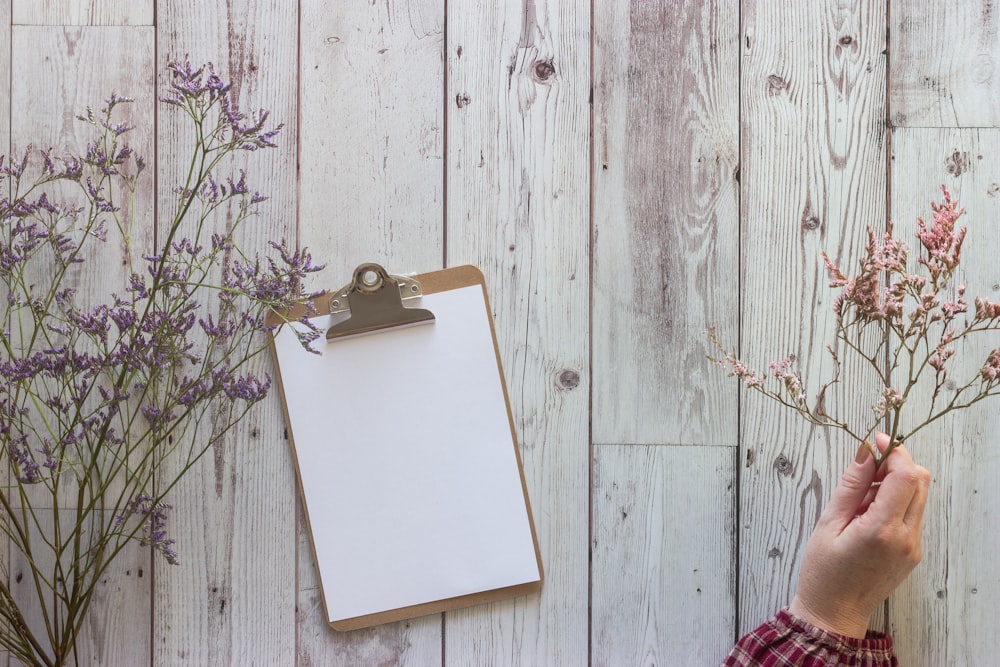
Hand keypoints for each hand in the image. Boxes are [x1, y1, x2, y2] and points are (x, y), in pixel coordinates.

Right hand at [788, 432, 930, 638]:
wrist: (834, 614)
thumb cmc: (823, 572)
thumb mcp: (828, 524)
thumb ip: (851, 486)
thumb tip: (865, 453)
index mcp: (881, 530)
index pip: (906, 476)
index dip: (893, 451)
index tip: (875, 440)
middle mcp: (906, 538)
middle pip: (921, 481)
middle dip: (897, 463)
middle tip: (867, 465)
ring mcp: (914, 547)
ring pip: (919, 496)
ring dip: (896, 483)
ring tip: (862, 496)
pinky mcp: (914, 552)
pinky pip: (912, 514)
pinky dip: (896, 502)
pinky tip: (868, 513)